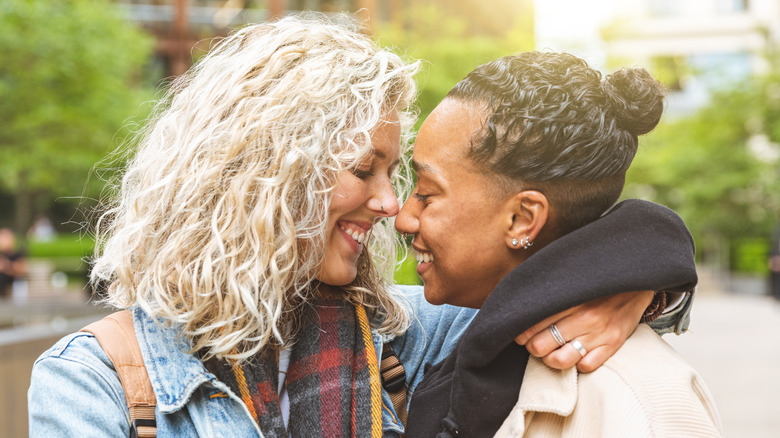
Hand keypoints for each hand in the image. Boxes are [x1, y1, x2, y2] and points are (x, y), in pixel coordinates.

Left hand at [514, 290, 653, 372]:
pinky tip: (576, 353)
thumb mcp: (571, 279)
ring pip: (560, 360)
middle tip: (536, 342)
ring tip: (552, 351)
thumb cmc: (596, 283)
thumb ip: (548, 290)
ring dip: (551, 359)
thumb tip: (519, 298)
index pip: (531, 324)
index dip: (521, 333)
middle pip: (540, 346)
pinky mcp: (613, 344)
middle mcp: (584, 317)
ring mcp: (599, 333)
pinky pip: (586, 366)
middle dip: (533, 347)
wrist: (635, 281)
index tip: (521, 333)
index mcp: (569, 298)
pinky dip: (577, 364)